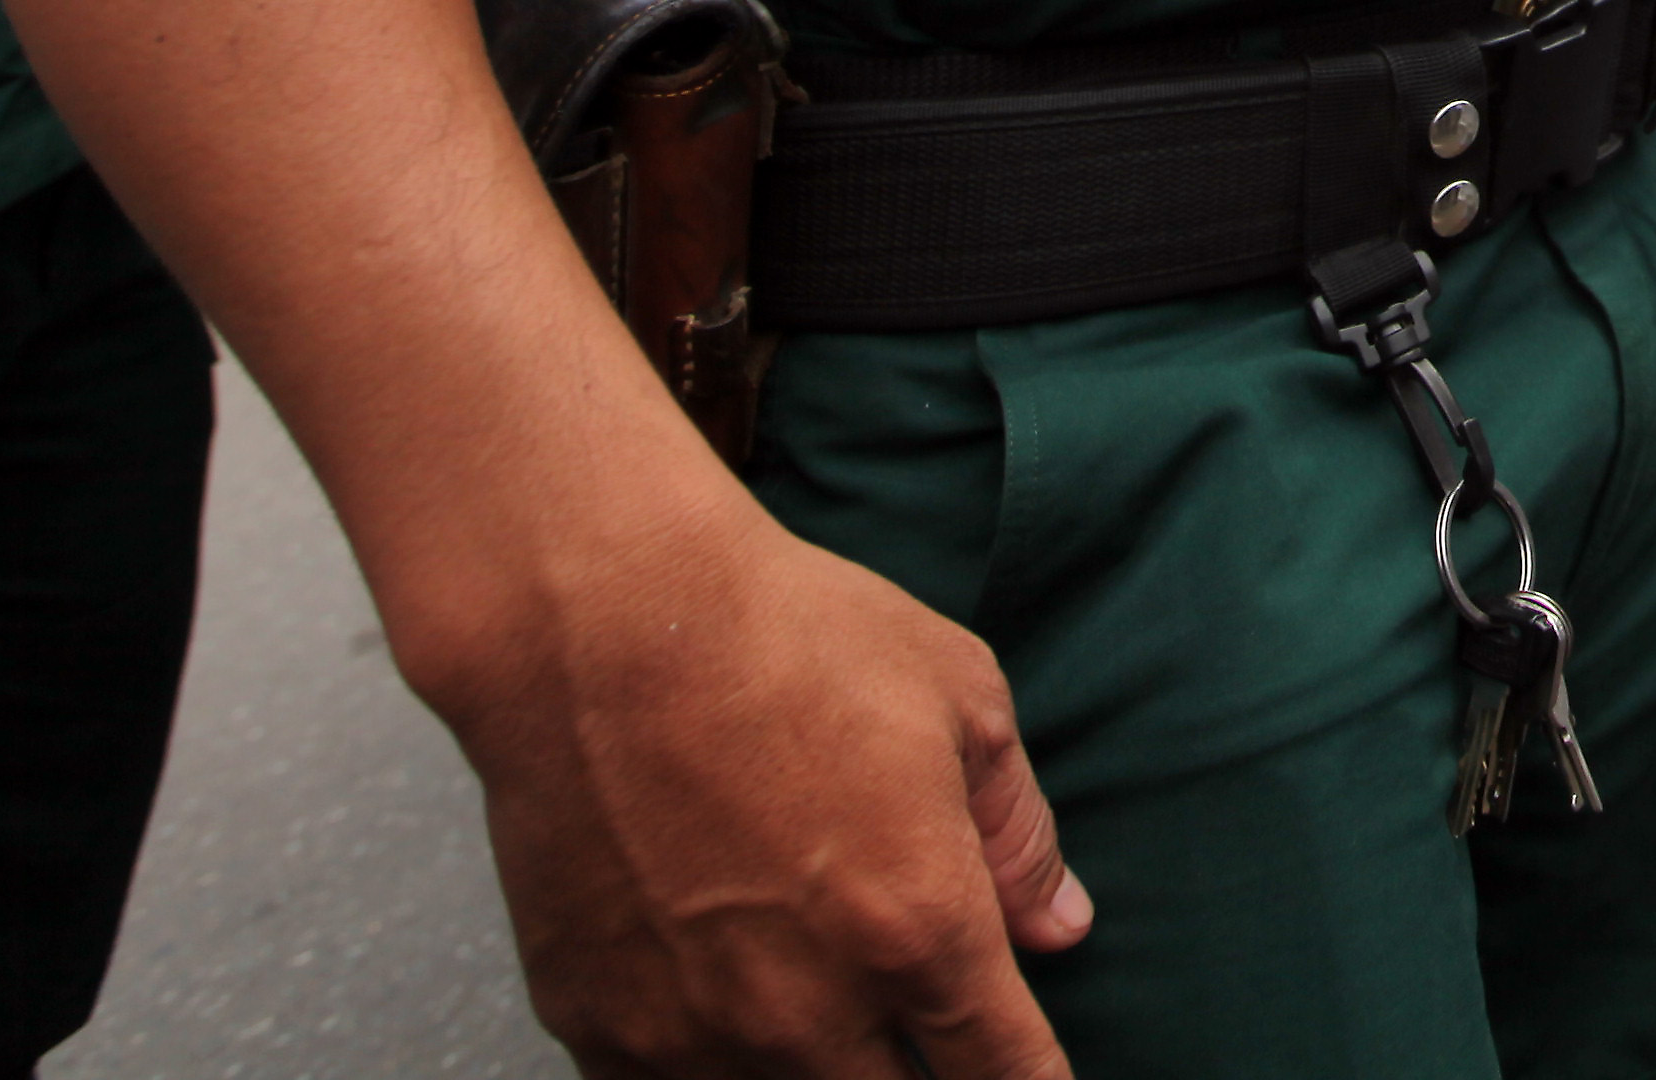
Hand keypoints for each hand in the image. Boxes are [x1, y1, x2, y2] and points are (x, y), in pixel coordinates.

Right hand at [423, 493, 1088, 1079]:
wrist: (597, 620)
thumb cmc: (787, 636)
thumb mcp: (958, 699)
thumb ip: (1018, 837)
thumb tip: (1058, 929)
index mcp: (920, 931)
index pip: (1007, 1076)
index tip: (1031, 1074)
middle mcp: (810, 1010)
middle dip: (921, 1075)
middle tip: (916, 1026)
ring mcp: (696, 1032)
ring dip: (818, 1068)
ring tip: (811, 994)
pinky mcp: (602, 1029)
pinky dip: (711, 1064)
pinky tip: (722, 1005)